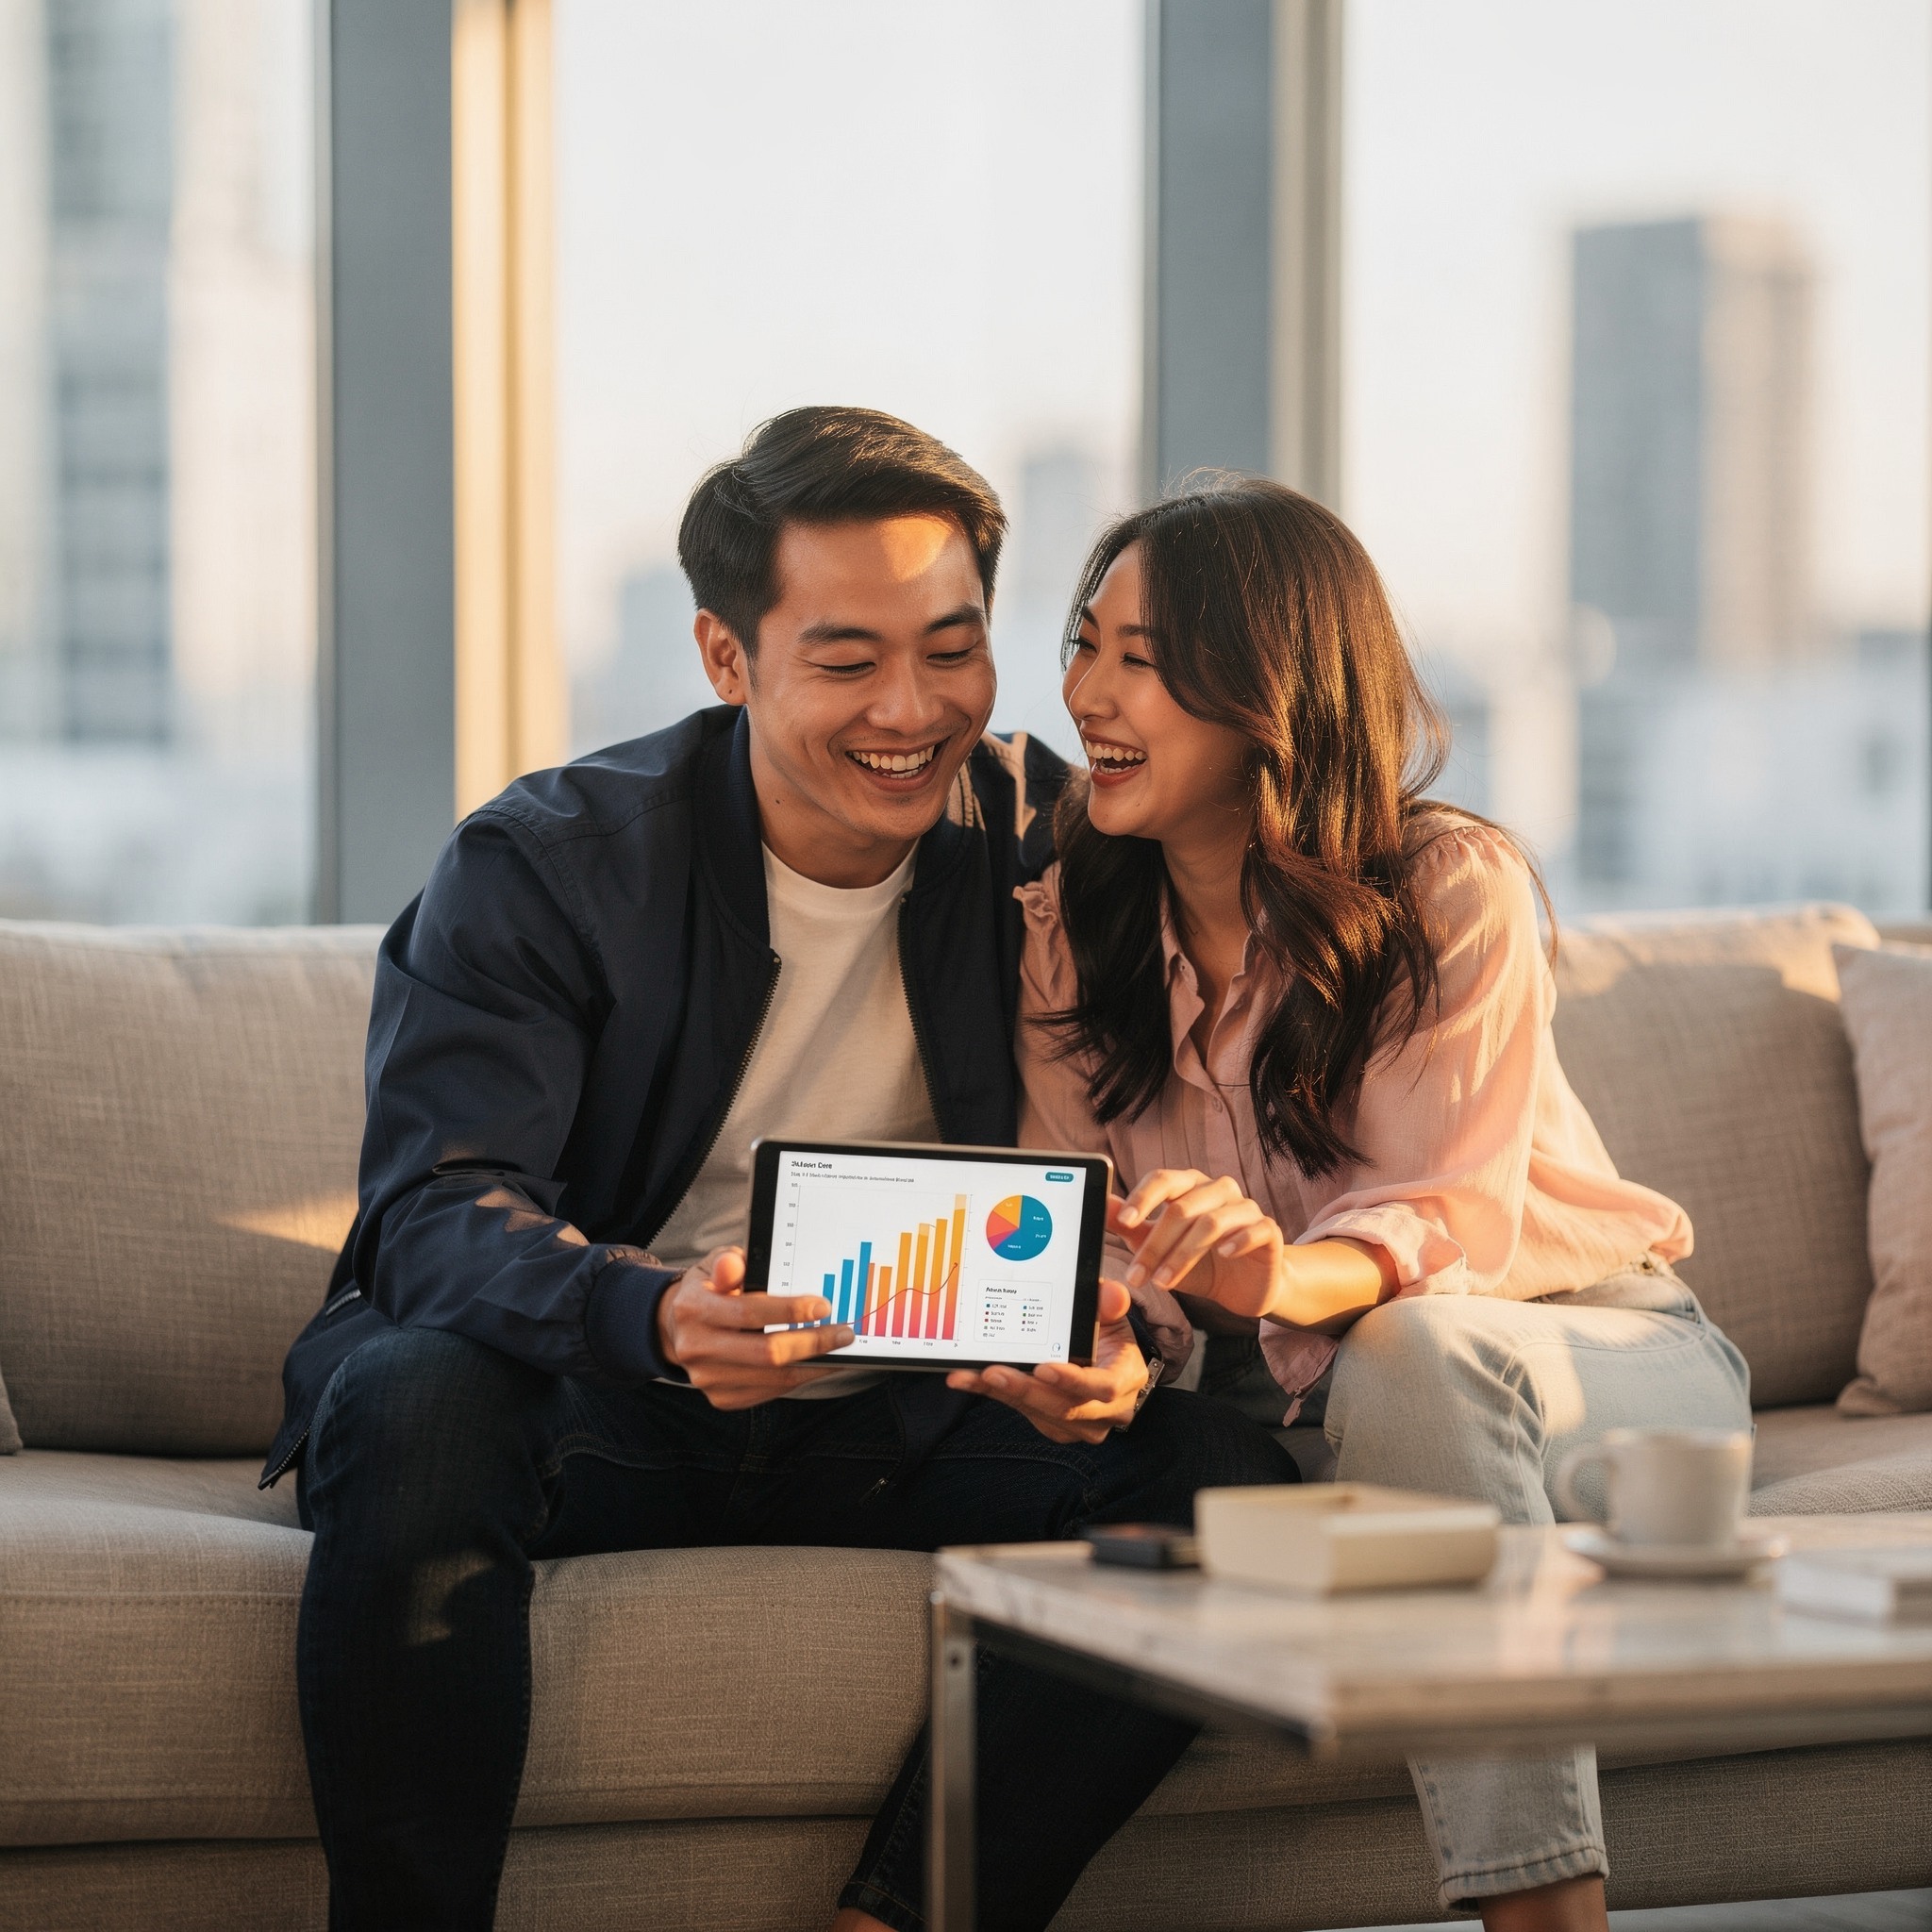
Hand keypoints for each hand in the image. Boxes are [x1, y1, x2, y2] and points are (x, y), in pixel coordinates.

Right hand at [654, 1246, 853, 1409]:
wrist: (680, 1329)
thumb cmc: (710, 1291)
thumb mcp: (713, 1266)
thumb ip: (728, 1264)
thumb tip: (736, 1265)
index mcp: (694, 1309)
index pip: (749, 1312)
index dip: (790, 1310)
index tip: (823, 1306)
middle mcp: (697, 1348)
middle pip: (766, 1353)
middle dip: (812, 1343)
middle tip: (843, 1332)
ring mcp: (708, 1379)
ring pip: (774, 1378)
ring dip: (814, 1364)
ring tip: (838, 1348)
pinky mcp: (722, 1398)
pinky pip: (771, 1392)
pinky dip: (800, 1378)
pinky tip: (817, 1363)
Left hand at [944, 1279, 1149, 1443]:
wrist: (1108, 1362)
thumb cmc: (1109, 1336)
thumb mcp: (1112, 1314)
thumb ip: (1109, 1303)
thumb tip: (1112, 1294)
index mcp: (1126, 1379)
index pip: (1102, 1387)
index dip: (1073, 1381)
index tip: (1043, 1367)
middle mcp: (1106, 1410)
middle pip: (1064, 1407)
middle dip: (1026, 1390)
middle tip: (992, 1371)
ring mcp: (1079, 1424)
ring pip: (1038, 1413)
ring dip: (1003, 1394)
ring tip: (972, 1375)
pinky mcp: (1053, 1425)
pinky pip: (1021, 1411)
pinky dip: (995, 1395)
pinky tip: (970, 1379)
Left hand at [1111, 1169, 1284, 1318]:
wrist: (1244, 1287)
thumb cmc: (1200, 1263)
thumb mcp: (1160, 1248)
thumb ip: (1131, 1227)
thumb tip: (1102, 1205)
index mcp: (1190, 1186)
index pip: (1164, 1179)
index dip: (1143, 1198)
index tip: (1123, 1222)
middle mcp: (1218, 1190)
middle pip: (1183, 1206)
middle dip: (1155, 1244)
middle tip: (1137, 1276)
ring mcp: (1246, 1208)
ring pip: (1212, 1222)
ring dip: (1183, 1254)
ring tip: (1164, 1281)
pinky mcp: (1268, 1231)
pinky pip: (1256, 1228)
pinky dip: (1237, 1241)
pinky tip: (1223, 1255)